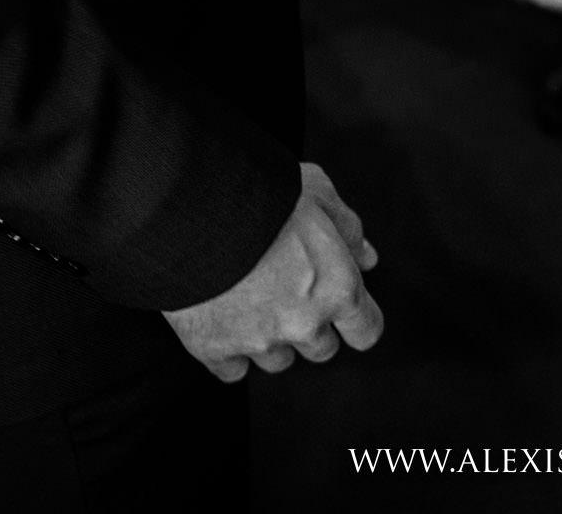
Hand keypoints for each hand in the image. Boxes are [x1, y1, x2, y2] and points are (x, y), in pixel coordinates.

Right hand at [162, 163, 383, 381]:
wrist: (194, 209)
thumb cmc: (262, 195)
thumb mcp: (318, 192)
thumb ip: (348, 228)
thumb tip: (366, 257)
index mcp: (338, 287)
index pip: (366, 331)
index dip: (357, 320)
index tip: (344, 311)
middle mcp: (304, 323)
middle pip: (321, 349)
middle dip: (310, 326)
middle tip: (287, 291)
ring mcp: (258, 340)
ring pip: (277, 360)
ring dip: (270, 338)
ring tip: (251, 300)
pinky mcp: (214, 348)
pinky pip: (232, 370)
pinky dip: (228, 351)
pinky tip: (222, 320)